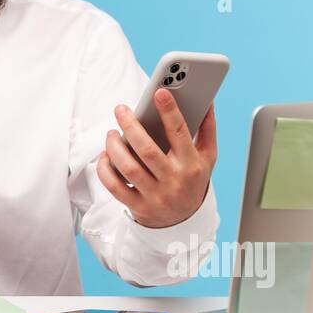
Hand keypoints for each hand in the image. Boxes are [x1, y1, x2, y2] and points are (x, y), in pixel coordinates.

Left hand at [95, 88, 216, 228]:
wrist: (185, 220)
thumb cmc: (193, 179)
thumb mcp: (207, 157)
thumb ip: (207, 129)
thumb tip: (206, 100)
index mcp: (192, 164)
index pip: (179, 133)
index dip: (169, 111)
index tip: (159, 91)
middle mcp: (174, 180)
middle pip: (147, 150)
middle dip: (131, 125)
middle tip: (120, 109)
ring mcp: (156, 196)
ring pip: (128, 168)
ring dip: (114, 147)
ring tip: (111, 133)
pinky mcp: (138, 207)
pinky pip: (115, 187)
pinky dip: (105, 169)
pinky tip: (105, 155)